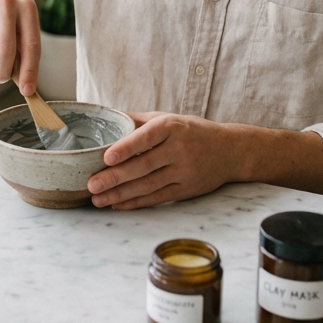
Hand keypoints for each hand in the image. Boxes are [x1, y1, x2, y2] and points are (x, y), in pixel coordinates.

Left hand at [87, 112, 237, 209]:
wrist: (230, 150)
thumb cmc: (192, 131)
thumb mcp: (168, 118)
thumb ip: (138, 121)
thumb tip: (106, 118)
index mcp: (172, 127)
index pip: (146, 137)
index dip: (126, 148)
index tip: (106, 157)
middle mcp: (179, 149)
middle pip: (143, 165)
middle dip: (115, 177)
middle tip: (91, 185)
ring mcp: (184, 171)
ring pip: (148, 185)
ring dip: (120, 194)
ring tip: (97, 199)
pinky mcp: (186, 190)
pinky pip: (158, 198)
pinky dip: (136, 203)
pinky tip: (118, 204)